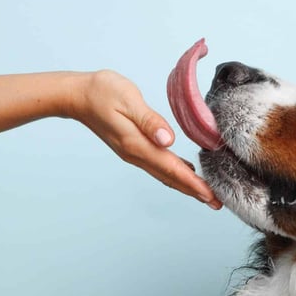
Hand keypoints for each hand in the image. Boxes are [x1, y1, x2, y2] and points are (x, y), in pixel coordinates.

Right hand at [69, 70, 221, 208]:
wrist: (78, 95)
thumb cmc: (102, 92)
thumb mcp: (128, 100)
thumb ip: (149, 120)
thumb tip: (167, 139)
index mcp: (137, 144)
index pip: (171, 168)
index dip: (192, 183)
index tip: (210, 196)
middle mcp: (136, 154)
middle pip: (170, 177)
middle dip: (194, 191)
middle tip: (217, 203)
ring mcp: (134, 153)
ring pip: (165, 174)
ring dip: (186, 185)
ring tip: (206, 194)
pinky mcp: (133, 147)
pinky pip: (159, 165)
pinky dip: (175, 172)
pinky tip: (186, 171)